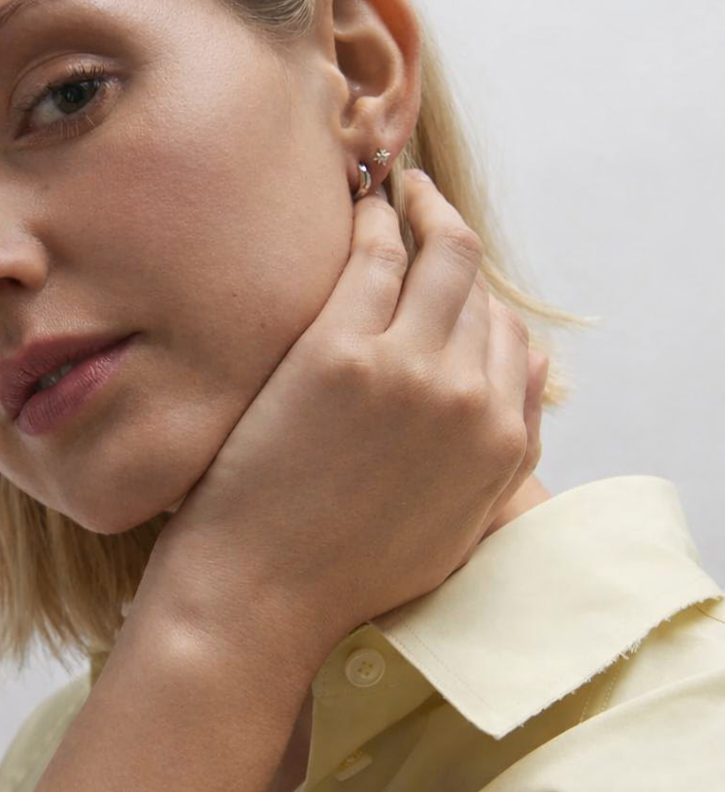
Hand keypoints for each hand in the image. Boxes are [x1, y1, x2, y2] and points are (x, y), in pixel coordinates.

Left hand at [138, 169, 550, 660]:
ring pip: (444, 257)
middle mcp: (470, 398)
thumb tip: (527, 368)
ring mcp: (410, 370)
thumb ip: (505, 451)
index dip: (478, 299)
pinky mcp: (343, 352)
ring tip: (400, 193)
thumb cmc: (343, 568)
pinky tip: (359, 207)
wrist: (263, 598)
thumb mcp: (457, 524)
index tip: (446, 277)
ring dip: (426, 210)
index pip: (512, 337)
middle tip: (428, 207)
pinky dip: (377, 219)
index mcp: (502, 442)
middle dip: (456, 241)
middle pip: (482, 289)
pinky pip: (376, 254)